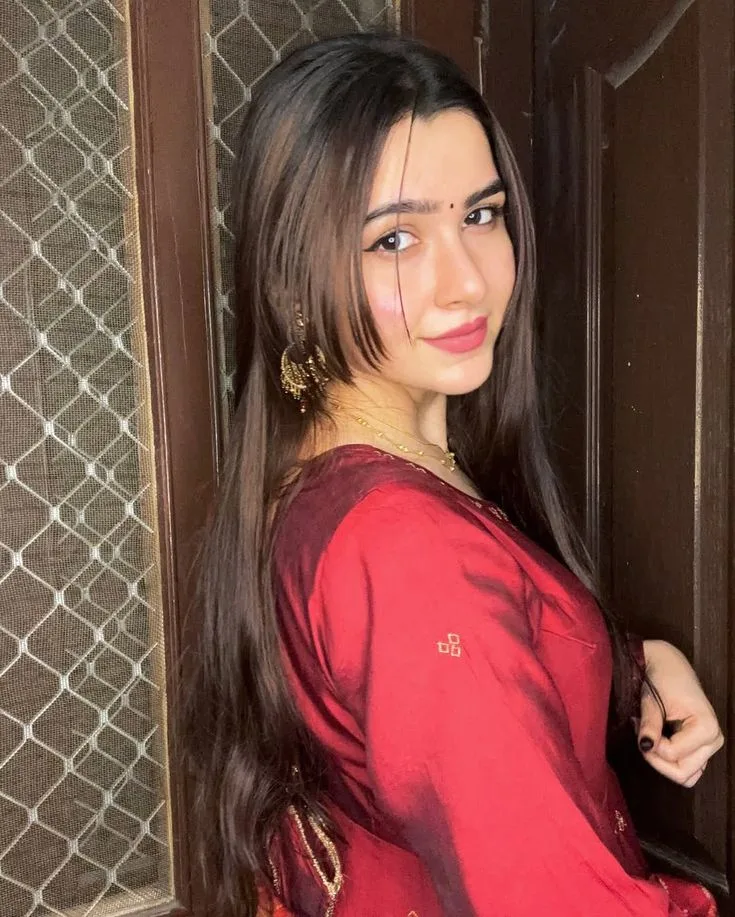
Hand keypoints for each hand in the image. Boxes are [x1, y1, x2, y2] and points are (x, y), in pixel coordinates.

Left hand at [636, 640, 723, 786]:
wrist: (669, 664)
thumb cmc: (662, 677)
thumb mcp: (651, 700)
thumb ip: (650, 725)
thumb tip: (645, 746)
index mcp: (707, 727)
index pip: (673, 754)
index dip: (651, 743)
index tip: (638, 723)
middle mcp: (714, 740)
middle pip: (682, 773)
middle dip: (656, 757)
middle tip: (640, 733)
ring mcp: (710, 747)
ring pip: (685, 776)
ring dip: (662, 762)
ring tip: (649, 735)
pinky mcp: (701, 748)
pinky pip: (686, 769)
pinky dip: (668, 761)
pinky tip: (657, 739)